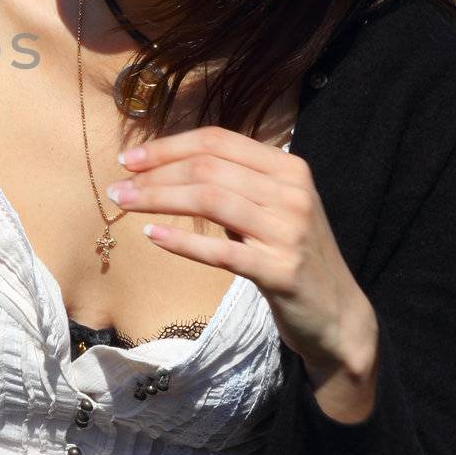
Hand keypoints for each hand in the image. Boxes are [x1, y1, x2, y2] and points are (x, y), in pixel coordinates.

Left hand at [111, 127, 378, 421]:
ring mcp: (290, 232)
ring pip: (210, 201)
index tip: (129, 159)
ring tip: (125, 204)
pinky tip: (152, 236)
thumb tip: (163, 165)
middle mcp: (292, 193)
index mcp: (289, 168)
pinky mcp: (281, 271)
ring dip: (158, 199)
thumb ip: (234, 183)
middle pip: (208, 168)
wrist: (337, 314)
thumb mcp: (271, 207)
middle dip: (155, 174)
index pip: (217, 141)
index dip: (168, 146)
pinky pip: (221, 251)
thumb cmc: (289, 254)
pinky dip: (182, 241)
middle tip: (118, 187)